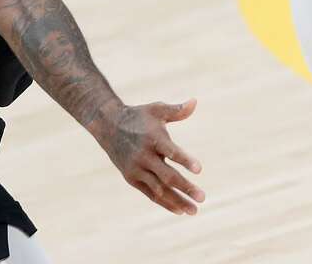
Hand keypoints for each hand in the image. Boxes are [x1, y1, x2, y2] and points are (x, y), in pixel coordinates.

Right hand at [95, 100, 204, 214]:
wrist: (108, 126)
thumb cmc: (139, 116)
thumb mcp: (157, 109)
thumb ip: (177, 110)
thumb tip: (195, 102)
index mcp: (153, 139)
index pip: (171, 152)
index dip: (185, 160)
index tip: (200, 169)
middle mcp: (144, 156)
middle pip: (167, 176)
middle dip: (186, 188)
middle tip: (203, 198)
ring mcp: (137, 170)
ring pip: (159, 190)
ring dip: (177, 201)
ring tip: (194, 210)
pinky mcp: (132, 179)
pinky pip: (150, 194)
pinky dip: (165, 203)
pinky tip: (180, 210)